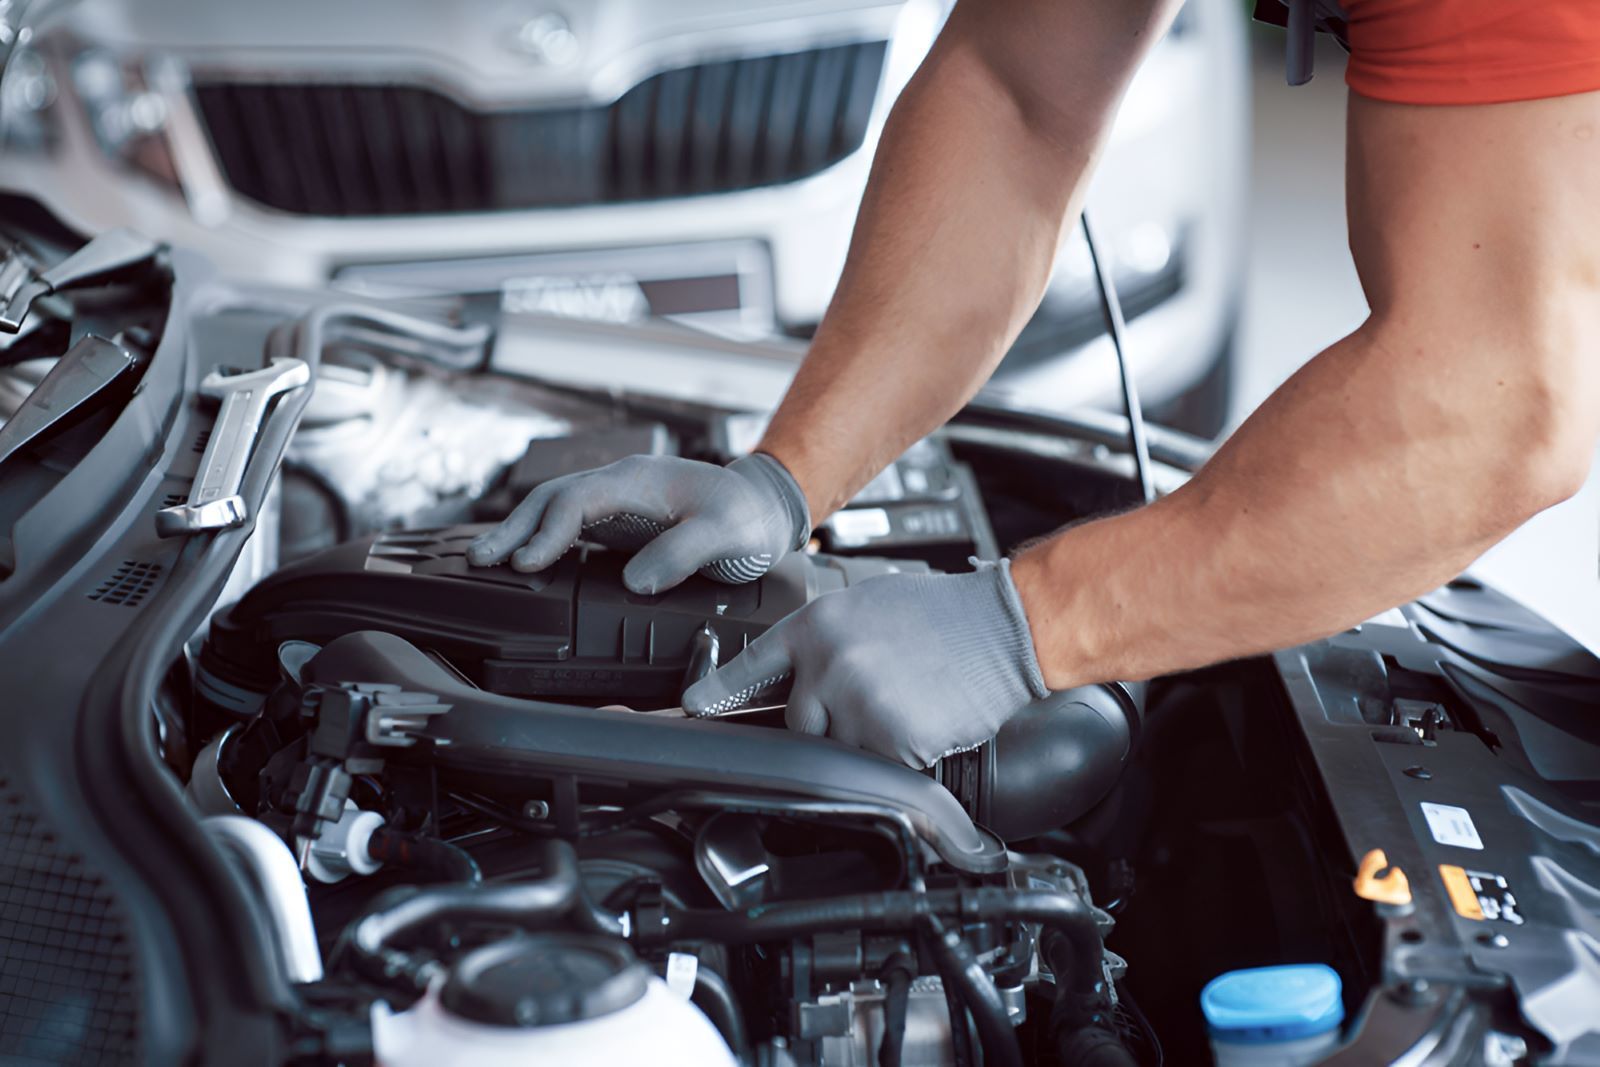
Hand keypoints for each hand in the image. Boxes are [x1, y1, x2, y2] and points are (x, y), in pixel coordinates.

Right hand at [466, 453, 810, 593]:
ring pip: (556, 510)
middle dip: (514, 528)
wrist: (766, 508)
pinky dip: (542, 540)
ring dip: (521, 533)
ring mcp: (618, 503)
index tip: (526, 563)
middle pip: (553, 500)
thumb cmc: (749, 517)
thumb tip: (636, 580)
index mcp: (639, 481)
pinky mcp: (621, 522)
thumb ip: (683, 552)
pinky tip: (526, 561)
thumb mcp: (726, 534)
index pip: (577, 501)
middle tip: (480, 560)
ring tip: (487, 561)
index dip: (548, 532)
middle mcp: (621, 486)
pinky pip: (571, 526)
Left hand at [683, 559, 1048, 767]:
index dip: (715, 693)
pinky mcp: (891, 740)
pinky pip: (881, 766)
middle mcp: (828, 664)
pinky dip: (901, 754)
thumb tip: (793, 677)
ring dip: (868, 739)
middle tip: (879, 695)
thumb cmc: (943, 615)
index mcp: (817, 626)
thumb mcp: (865, 608)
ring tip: (907, 700)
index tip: (690, 710)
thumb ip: (822, 641)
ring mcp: (857, 704)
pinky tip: (924, 718)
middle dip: (830, 722)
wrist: (1004, 625)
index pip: (749, 668)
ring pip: (841, 750)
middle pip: (798, 724)